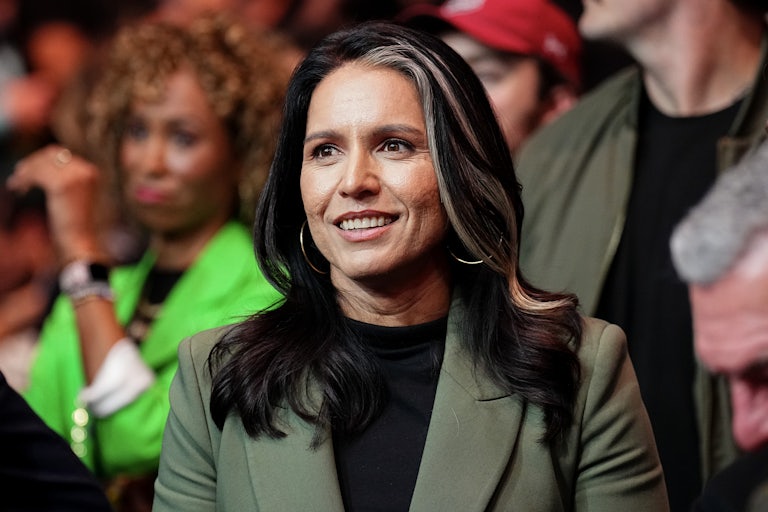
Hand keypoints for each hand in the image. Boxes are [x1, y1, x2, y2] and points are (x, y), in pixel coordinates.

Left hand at [6, 145, 108, 263]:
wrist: (80, 241)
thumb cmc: (75, 224)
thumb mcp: (73, 195)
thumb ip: (64, 179)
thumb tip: (41, 162)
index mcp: (91, 172)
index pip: (62, 155)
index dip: (42, 161)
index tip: (27, 172)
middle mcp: (85, 170)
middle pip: (51, 155)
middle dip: (32, 163)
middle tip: (18, 177)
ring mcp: (75, 177)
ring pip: (41, 164)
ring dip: (25, 172)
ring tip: (16, 185)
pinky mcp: (61, 185)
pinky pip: (35, 175)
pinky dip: (23, 180)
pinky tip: (17, 189)